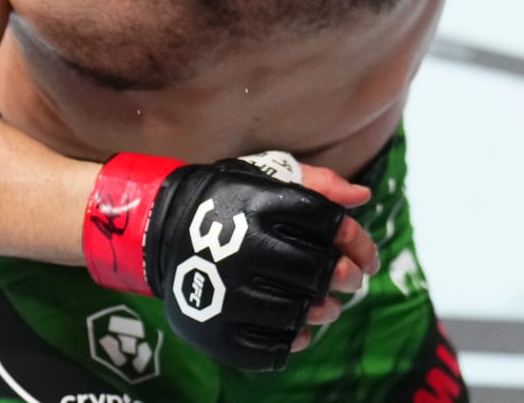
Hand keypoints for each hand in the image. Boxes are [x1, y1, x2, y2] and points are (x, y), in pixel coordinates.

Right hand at [83, 150, 366, 370]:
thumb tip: (363, 196)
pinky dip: (292, 342)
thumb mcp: (268, 177)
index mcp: (261, 205)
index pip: (328, 224)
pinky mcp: (212, 330)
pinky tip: (299, 329)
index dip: (356, 240)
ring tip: (328, 306)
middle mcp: (243, 249)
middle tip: (353, 281)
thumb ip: (319, 183)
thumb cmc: (227, 201)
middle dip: (346, 278)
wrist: (158, 231)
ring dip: (323, 311)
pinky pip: (267, 347)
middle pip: (317, 272)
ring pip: (297, 312)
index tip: (365, 251)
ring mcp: (225, 294)